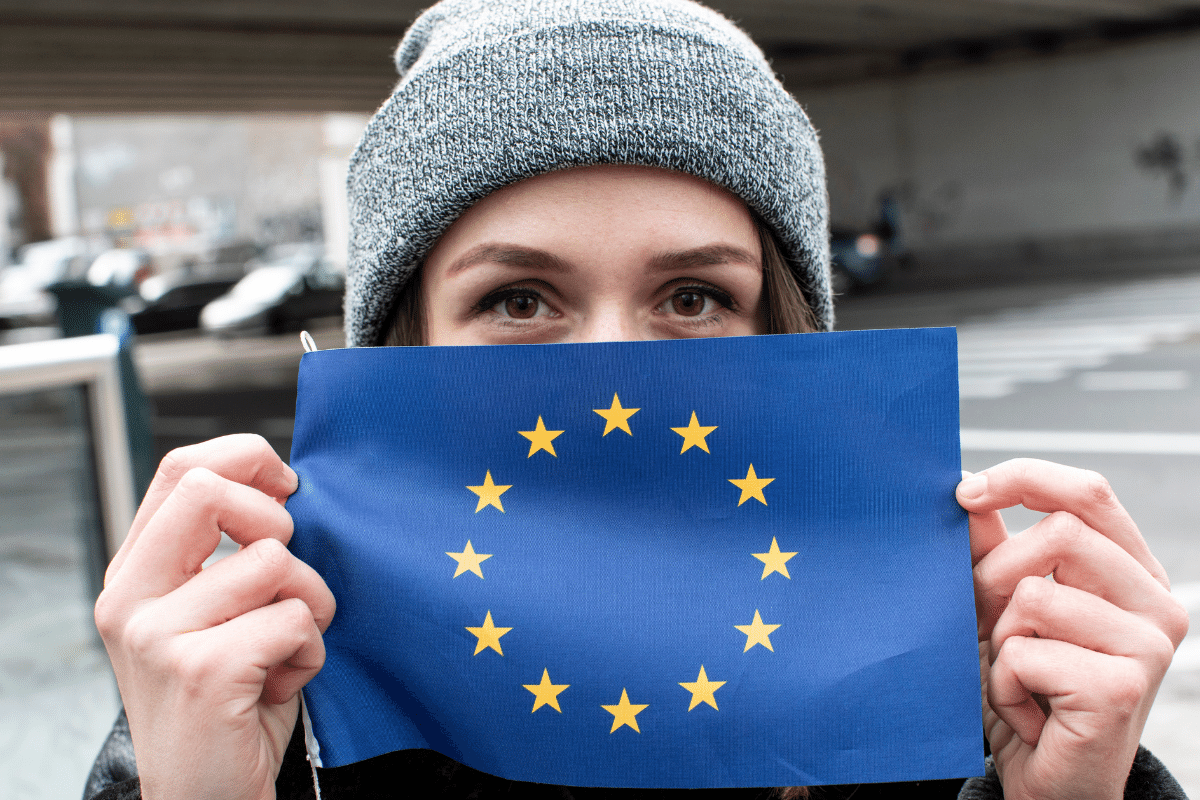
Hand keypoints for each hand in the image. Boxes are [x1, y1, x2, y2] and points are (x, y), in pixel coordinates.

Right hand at [95, 435, 335, 799]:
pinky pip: (295, 617)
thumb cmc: (231, 702)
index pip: (181, 470)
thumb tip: (283, 482)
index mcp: (135, 576)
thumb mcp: (219, 614)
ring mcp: (158, 635)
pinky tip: (280, 684)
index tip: (287, 488)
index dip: (247, 458)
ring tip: (284, 651)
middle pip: (211, 492)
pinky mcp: (202, 670)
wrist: (208, 798)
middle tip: (286, 580)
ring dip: (310, 606)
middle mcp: (131, 600)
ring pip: (275, 561)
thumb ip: (230, 551)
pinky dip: (311, 651)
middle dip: (278, 524)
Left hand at [958, 459, 1187, 799]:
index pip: (1087, 492)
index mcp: (1130, 569)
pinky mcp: (1121, 687)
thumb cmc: (1026, 686)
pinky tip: (1027, 711)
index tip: (964, 493)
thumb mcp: (1001, 606)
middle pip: (1060, 533)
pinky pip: (1025, 654)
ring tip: (1017, 676)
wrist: (1046, 779)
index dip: (1021, 478)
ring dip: (999, 641)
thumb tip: (965, 483)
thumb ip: (991, 546)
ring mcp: (1147, 645)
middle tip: (989, 625)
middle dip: (996, 576)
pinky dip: (1002, 685)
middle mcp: (1154, 600)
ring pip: (1035, 595)